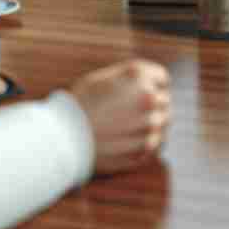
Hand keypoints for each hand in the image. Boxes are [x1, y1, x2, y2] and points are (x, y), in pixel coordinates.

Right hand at [68, 59, 172, 175]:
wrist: (64, 139)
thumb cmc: (79, 106)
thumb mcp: (103, 79)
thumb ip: (131, 78)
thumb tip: (150, 82)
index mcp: (139, 76)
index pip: (162, 78)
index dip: (153, 84)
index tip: (141, 92)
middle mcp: (149, 100)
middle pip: (164, 101)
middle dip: (152, 105)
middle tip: (129, 111)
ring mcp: (149, 127)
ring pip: (163, 125)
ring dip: (150, 125)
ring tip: (126, 128)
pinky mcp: (144, 151)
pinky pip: (156, 146)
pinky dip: (147, 144)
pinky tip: (127, 142)